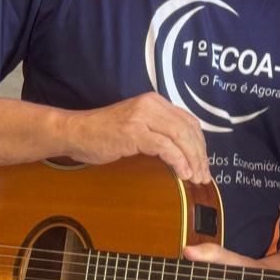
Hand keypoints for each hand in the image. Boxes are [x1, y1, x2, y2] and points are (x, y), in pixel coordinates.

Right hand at [68, 93, 208, 182]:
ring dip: (193, 160)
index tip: (204, 163)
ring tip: (196, 178)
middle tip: (204, 176)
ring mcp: (142, 117)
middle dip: (200, 155)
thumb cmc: (104, 133)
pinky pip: (165, 147)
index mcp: (155, 102)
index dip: (200, 144)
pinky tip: (183, 173)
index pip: (189, 121)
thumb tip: (184, 152)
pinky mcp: (134, 132)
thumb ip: (158, 130)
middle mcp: (151, 105)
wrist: (75, 132)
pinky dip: (178, 161)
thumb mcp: (137, 125)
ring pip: (180, 137)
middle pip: (188, 129)